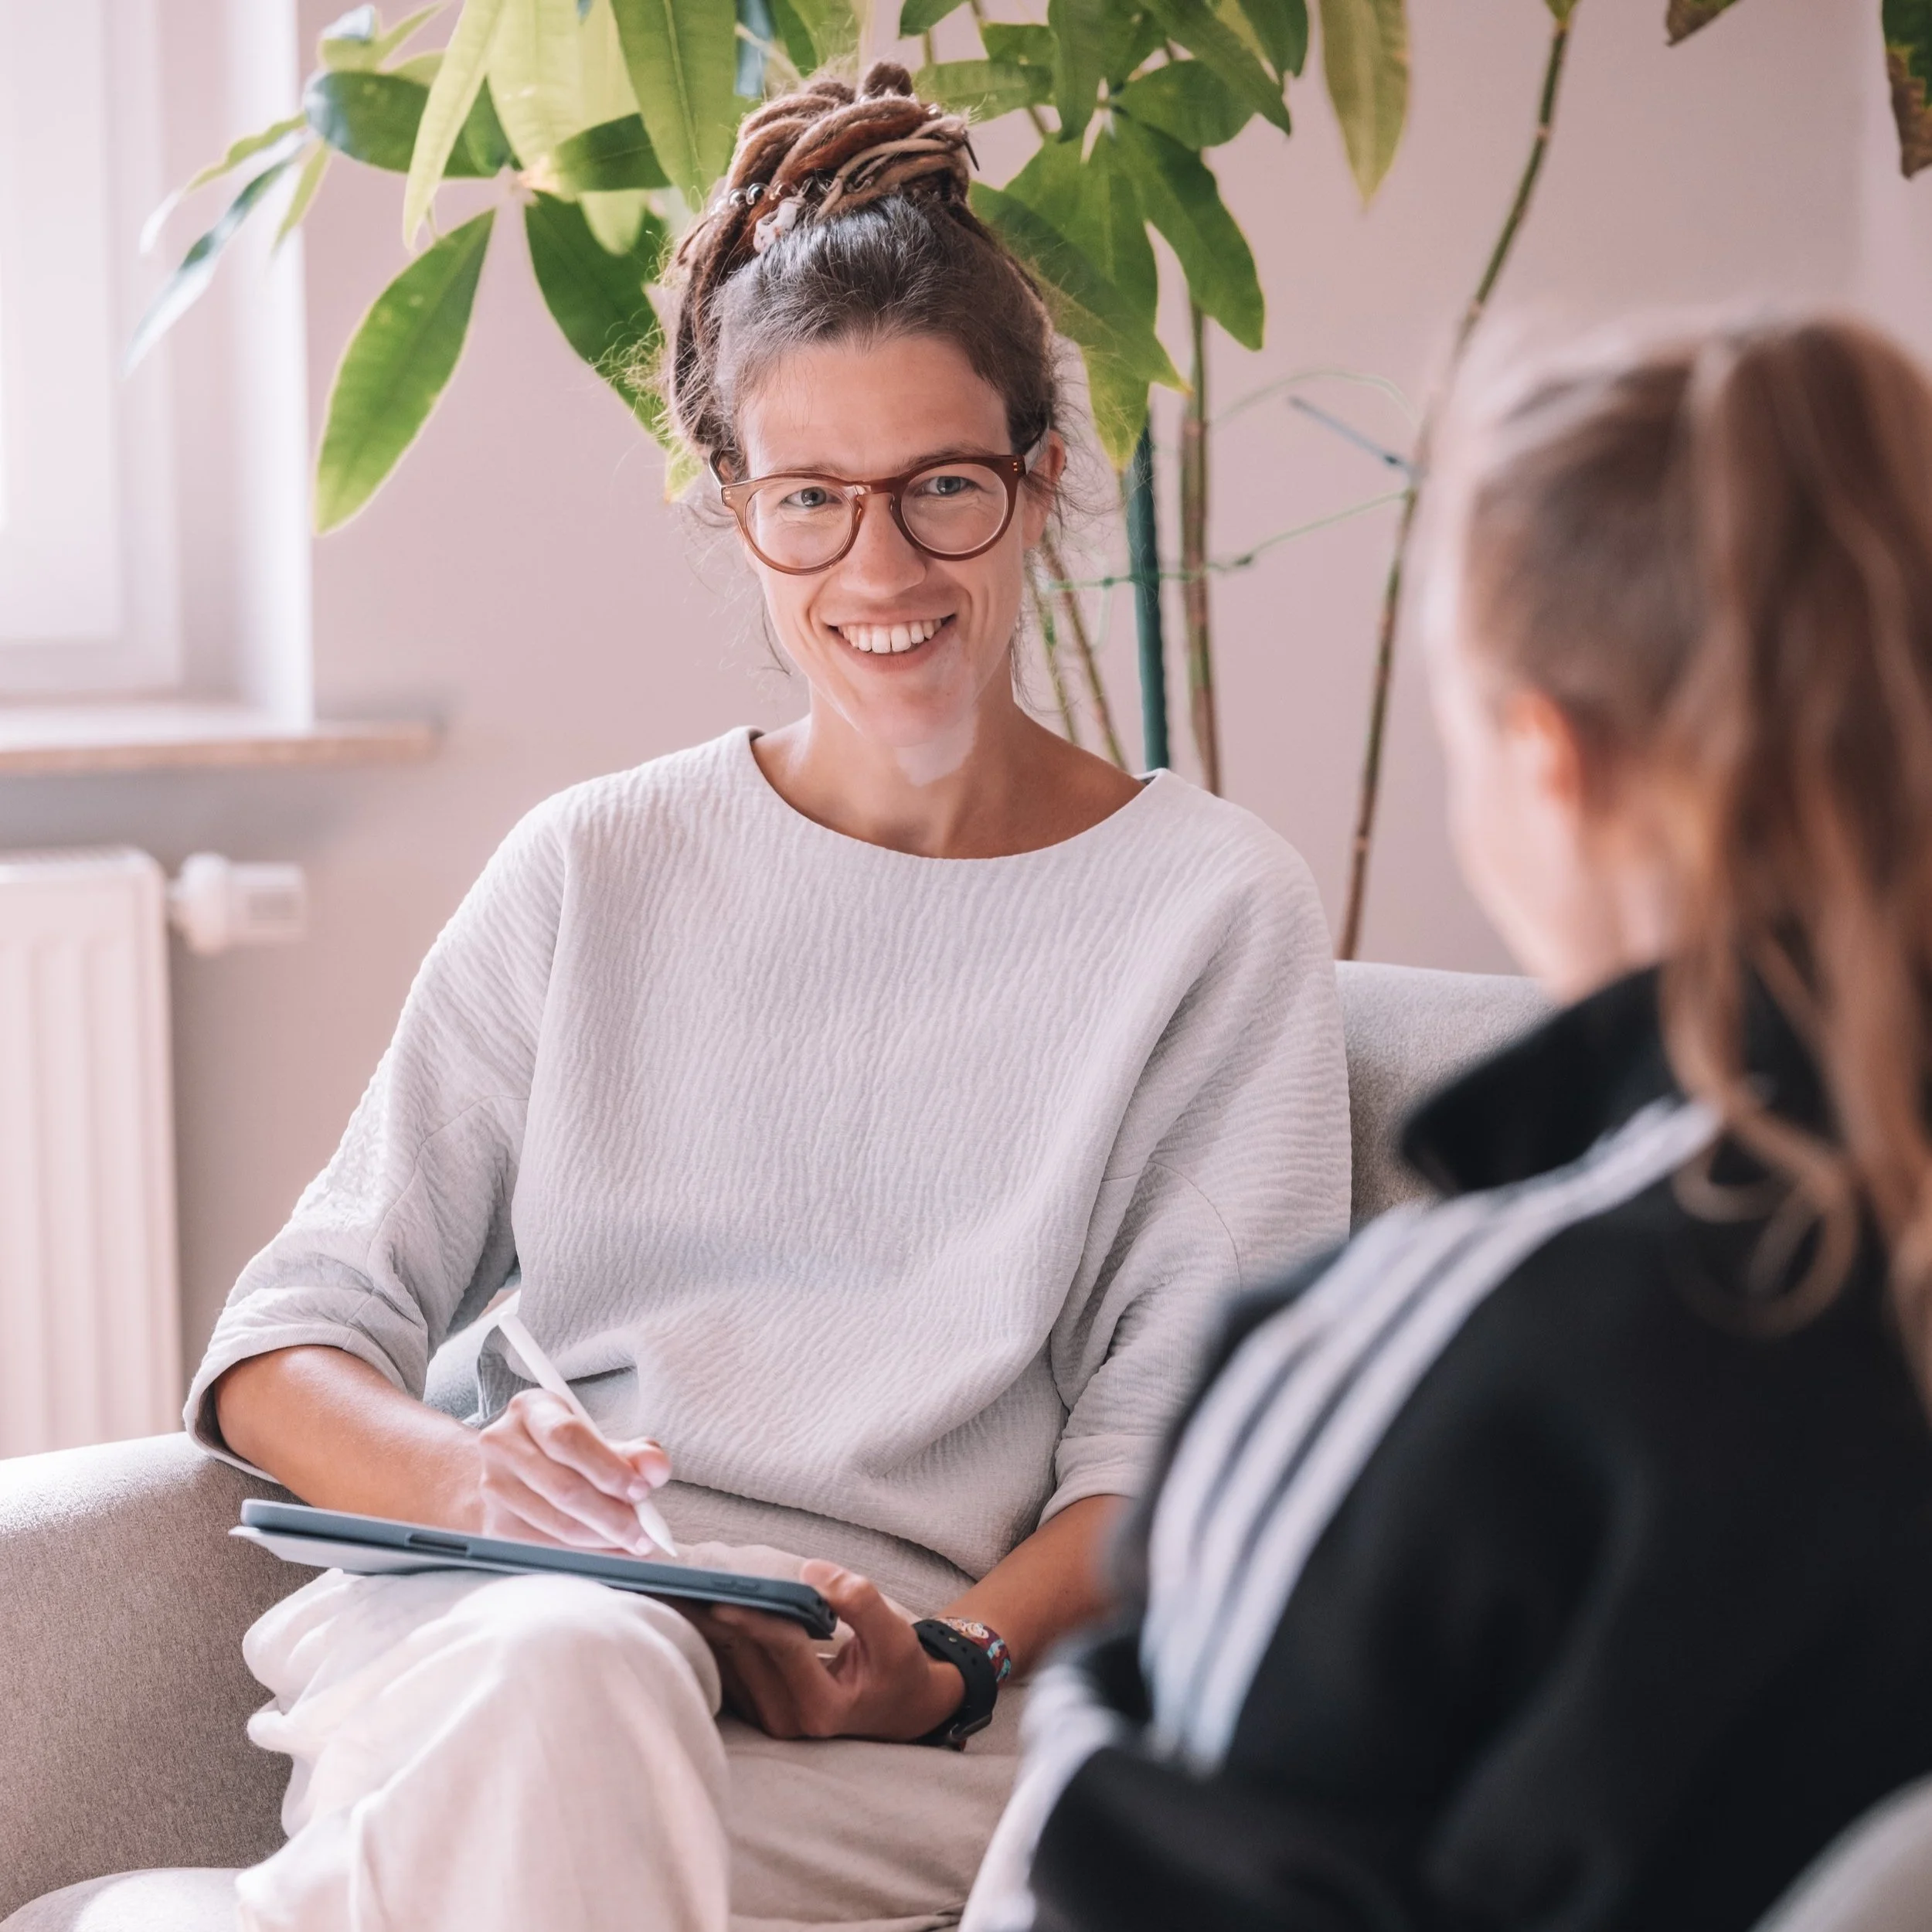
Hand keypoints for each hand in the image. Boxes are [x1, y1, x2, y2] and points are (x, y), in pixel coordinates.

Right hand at [474, 1389, 671, 1556]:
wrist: (511, 1468)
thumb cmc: (564, 1449)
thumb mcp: (598, 1438)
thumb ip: (634, 1452)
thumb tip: (656, 1469)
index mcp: (531, 1409)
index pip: (567, 1438)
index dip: (608, 1468)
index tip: (642, 1491)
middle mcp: (502, 1445)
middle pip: (562, 1487)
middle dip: (612, 1515)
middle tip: (644, 1531)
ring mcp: (493, 1487)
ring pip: (555, 1523)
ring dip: (601, 1540)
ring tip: (631, 1542)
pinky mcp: (494, 1525)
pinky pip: (545, 1548)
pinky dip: (583, 1556)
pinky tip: (608, 1553)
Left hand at [687, 1562, 965, 1741]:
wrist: (898, 1709)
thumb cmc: (897, 1670)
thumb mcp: (896, 1637)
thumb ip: (859, 1602)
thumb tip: (812, 1573)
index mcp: (825, 1708)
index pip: (783, 1651)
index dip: (755, 1620)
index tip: (720, 1597)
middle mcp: (791, 1720)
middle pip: (746, 1655)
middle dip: (715, 1616)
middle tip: (675, 1584)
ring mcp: (771, 1718)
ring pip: (730, 1662)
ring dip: (703, 1626)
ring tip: (671, 1591)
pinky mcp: (758, 1708)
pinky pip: (729, 1667)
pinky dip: (712, 1637)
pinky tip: (688, 1608)